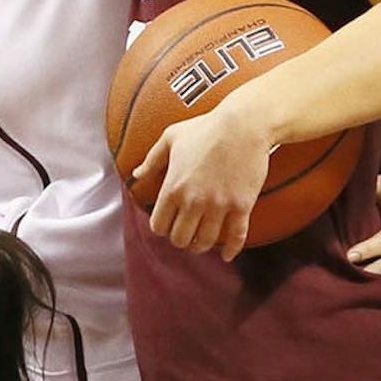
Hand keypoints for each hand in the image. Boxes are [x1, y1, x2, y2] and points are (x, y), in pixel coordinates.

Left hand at [136, 96, 273, 259]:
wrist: (244, 124)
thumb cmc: (206, 128)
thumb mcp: (170, 138)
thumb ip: (151, 160)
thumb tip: (136, 174)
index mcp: (172, 188)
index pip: (159, 226)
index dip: (162, 228)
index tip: (168, 225)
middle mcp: (193, 201)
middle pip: (180, 239)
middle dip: (181, 239)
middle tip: (186, 234)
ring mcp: (219, 205)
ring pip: (206, 242)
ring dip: (202, 245)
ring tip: (202, 242)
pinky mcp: (241, 205)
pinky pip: (236, 236)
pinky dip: (231, 250)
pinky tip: (226, 255)